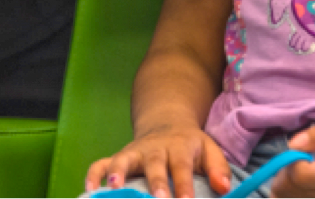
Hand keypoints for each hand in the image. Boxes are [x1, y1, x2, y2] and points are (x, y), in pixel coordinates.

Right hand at [85, 123, 231, 197]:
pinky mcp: (118, 156)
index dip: (183, 185)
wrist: (167, 123)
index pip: (182, 167)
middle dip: (154, 183)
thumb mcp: (209, 150)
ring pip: (122, 160)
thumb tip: (224, 188)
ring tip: (113, 188)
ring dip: (117, 173)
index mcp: (179, 148)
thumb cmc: (189, 146)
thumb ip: (218, 168)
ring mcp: (134, 152)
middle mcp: (154, 149)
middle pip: (154, 165)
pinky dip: (94, 175)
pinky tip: (90, 190)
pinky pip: (101, 163)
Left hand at [271, 124, 314, 197]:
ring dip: (284, 181)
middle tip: (299, 157)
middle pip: (288, 190)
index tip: (301, 149)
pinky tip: (299, 181)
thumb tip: (293, 145)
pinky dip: (288, 191)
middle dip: (284, 170)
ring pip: (286, 198)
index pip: (301, 175)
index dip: (292, 159)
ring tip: (301, 168)